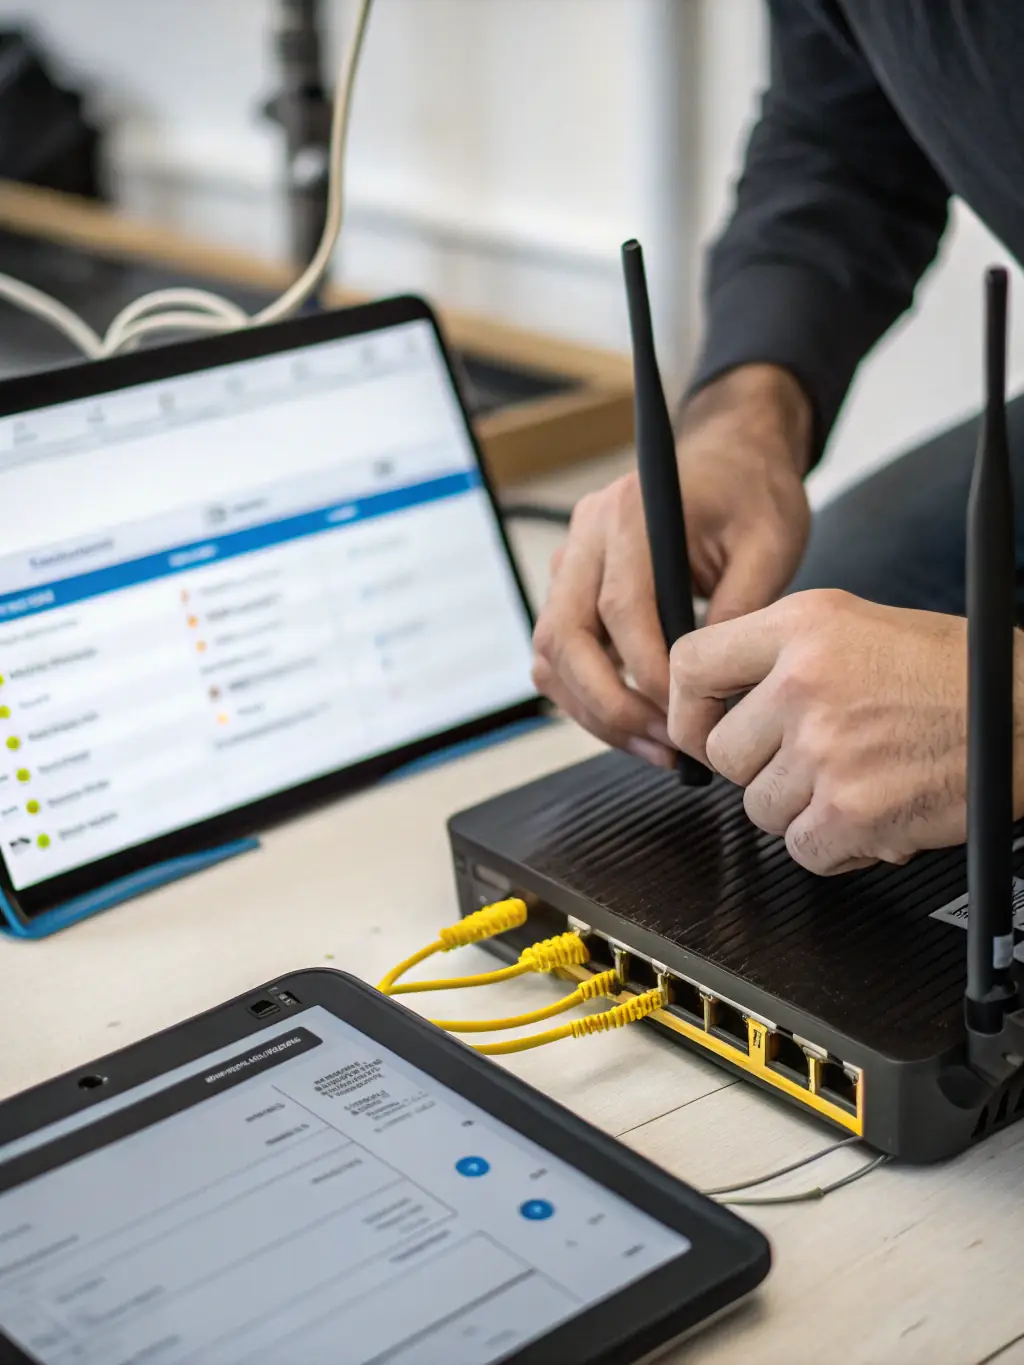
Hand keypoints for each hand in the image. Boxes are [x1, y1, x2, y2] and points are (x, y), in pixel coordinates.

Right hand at [531, 365, 811, 766]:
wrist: (731, 455)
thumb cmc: (752, 493)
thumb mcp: (770, 545)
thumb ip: (738, 611)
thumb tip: (709, 689)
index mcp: (630, 512)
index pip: (618, 609)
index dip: (646, 675)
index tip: (688, 720)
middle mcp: (585, 534)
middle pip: (563, 638)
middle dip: (611, 706)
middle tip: (667, 748)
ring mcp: (570, 561)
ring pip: (551, 655)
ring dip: (595, 712)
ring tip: (657, 748)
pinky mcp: (571, 588)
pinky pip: (560, 655)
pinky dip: (589, 699)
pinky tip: (639, 725)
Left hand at [668, 589, 1023, 873]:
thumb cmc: (959, 674)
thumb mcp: (861, 627)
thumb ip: (786, 656)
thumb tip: (720, 706)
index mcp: (804, 625)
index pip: (691, 665)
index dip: (688, 708)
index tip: (702, 728)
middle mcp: (804, 682)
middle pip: (723, 754)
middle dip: (763, 769)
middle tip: (816, 759)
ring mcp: (825, 748)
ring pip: (760, 809)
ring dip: (804, 809)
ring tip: (860, 780)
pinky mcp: (851, 810)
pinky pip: (803, 849)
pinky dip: (837, 847)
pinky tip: (877, 815)